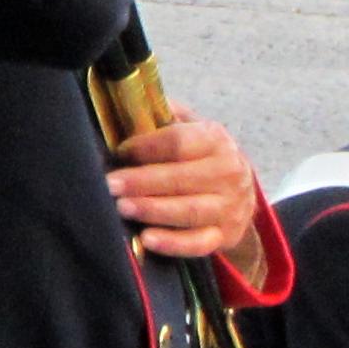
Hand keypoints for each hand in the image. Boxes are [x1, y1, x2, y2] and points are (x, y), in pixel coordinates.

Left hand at [108, 113, 262, 271]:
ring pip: (189, 210)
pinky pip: (198, 243)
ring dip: (152, 210)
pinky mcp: (226, 235)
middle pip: (181, 177)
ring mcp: (230, 206)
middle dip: (141, 181)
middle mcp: (228, 172)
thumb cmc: (200, 156)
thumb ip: (163, 116)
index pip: (178, 142)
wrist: (239, 190)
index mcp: (215, 139)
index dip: (146, 146)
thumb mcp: (189, 128)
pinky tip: (147, 239)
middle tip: (110, 184)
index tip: (120, 151)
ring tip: (122, 207)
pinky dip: (173, 243)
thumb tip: (127, 103)